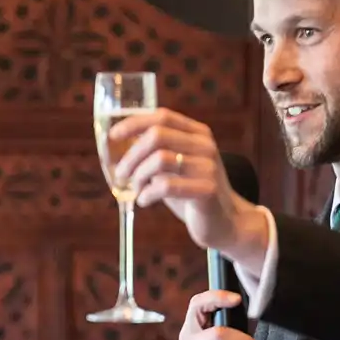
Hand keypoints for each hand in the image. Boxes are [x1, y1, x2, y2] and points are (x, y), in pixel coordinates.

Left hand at [110, 109, 269, 272]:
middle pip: (157, 136)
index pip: (162, 117)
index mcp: (197, 134)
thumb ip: (156, 151)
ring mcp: (208, 167)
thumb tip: (121, 141)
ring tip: (136, 190)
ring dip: (138, 176)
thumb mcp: (175, 166)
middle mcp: (205, 145)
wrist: (225, 222)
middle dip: (132, 156)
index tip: (113, 136)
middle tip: (122, 174)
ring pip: (159, 159)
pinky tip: (144, 201)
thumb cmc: (191, 193)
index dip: (134, 123)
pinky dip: (147, 194)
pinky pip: (166, 186)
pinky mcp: (207, 190)